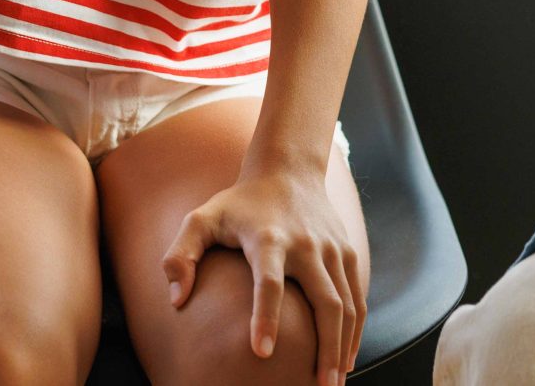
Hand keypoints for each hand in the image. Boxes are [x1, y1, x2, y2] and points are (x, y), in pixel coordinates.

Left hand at [163, 164, 367, 385]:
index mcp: (268, 238)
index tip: (261, 354)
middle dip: (325, 348)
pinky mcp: (346, 253)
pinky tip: (346, 358)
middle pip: (324, 302)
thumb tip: (177, 301)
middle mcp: (306, 244)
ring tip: (334, 383)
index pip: (268, 283)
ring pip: (347, 304)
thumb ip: (181, 255)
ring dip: (344, 346)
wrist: (288, 170)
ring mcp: (331, 249)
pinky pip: (357, 297)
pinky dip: (356, 330)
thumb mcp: (202, 219)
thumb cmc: (238, 204)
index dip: (265, 318)